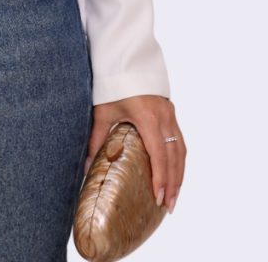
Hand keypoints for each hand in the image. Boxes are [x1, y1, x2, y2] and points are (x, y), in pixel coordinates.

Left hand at [86, 95, 184, 213]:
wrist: (125, 61)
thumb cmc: (112, 86)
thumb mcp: (102, 112)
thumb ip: (96, 139)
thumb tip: (86, 168)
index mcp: (148, 117)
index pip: (159, 154)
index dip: (160, 177)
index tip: (159, 197)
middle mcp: (164, 116)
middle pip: (174, 156)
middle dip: (173, 183)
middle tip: (169, 205)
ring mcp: (170, 114)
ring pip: (181, 150)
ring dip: (179, 174)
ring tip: (175, 196)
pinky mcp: (171, 112)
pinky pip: (180, 140)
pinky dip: (179, 160)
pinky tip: (176, 173)